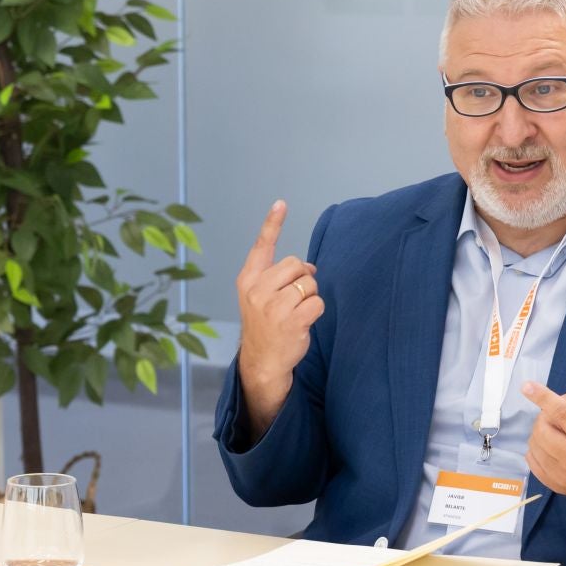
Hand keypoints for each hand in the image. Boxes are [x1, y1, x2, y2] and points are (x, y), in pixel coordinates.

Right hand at [234, 200, 323, 431]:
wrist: (262, 361)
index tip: (281, 203)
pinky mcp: (290, 320)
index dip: (272, 224)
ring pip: (309, 284)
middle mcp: (257, 290)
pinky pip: (317, 303)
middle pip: (295, 264)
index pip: (262, 246)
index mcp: (248, 280)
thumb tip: (309, 266)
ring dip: (310, 297)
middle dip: (302, 279)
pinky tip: (303, 322)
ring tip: (296, 312)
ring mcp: (272, 306)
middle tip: (294, 299)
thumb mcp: (260, 298)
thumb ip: (278, 278)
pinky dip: (316, 312)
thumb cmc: (265, 326)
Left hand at [520, 382, 565, 501]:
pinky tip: (550, 446)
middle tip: (554, 416)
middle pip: (544, 432)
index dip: (543, 398)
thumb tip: (552, 400)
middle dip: (543, 418)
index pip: (564, 414)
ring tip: (556, 432)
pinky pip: (532, 463)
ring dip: (539, 433)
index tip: (527, 386)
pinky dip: (536, 450)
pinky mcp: (560, 487)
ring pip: (535, 447)